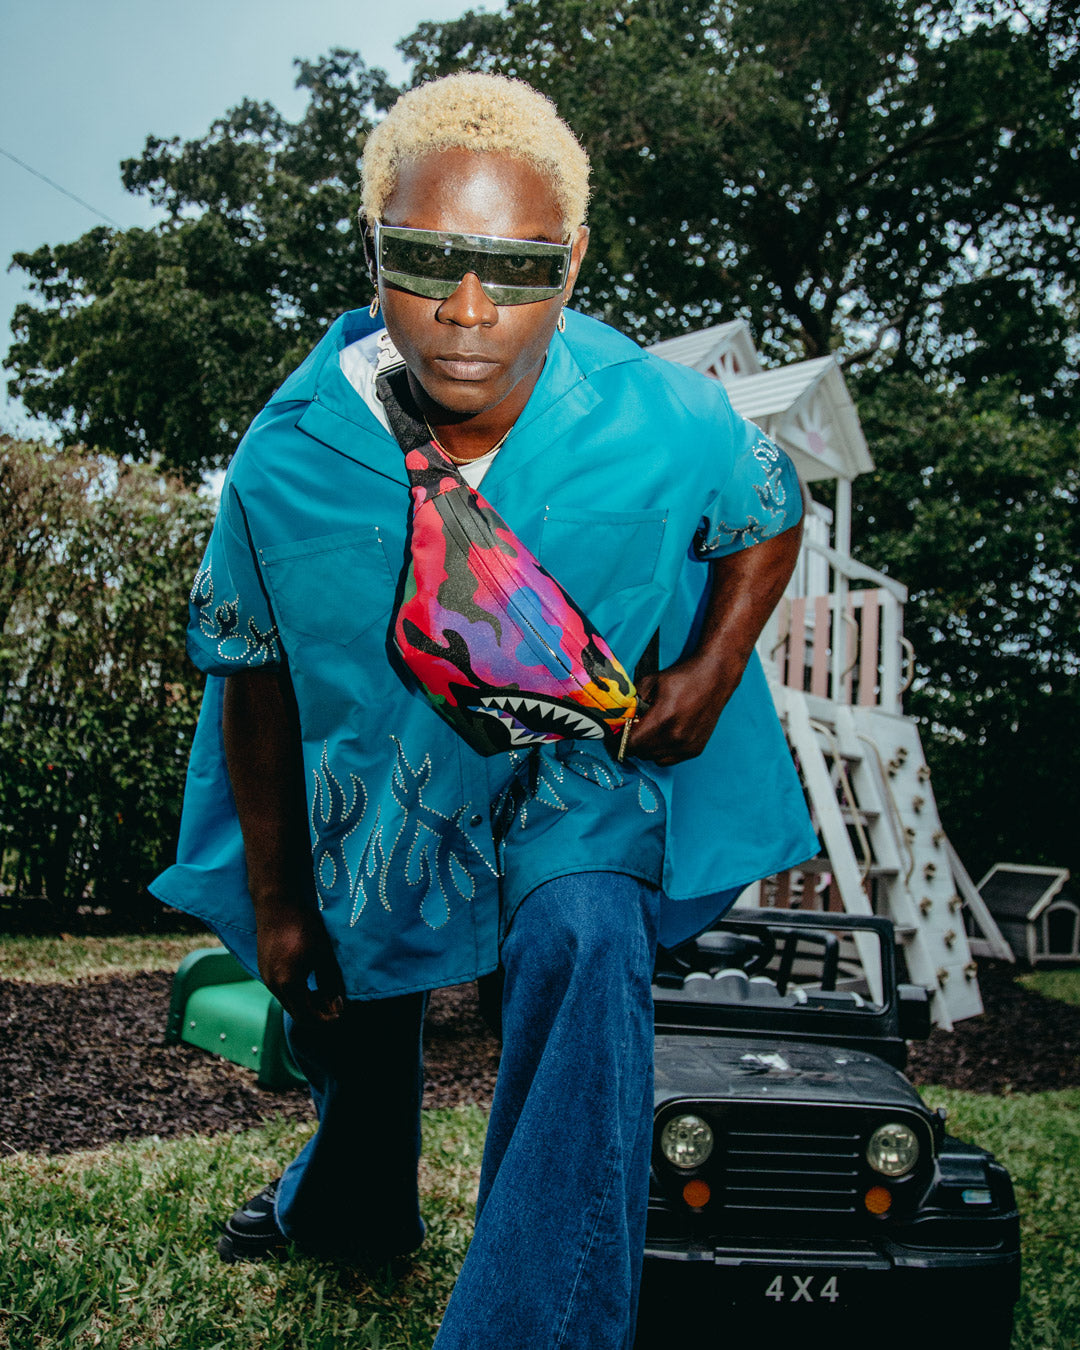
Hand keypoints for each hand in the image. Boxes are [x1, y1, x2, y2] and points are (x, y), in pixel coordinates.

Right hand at [254, 898, 345, 1026]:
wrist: (276, 905)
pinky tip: (309, 981)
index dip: (326, 1018)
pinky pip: (281, 990)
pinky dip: (296, 992)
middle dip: (317, 1013)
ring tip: (325, 992)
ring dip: (306, 1002)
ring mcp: (265, 977)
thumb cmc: (303, 926)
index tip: (341, 1010)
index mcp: (288, 983)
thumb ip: (330, 981)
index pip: (307, 1016)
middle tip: (335, 1003)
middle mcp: (273, 985)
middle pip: (296, 1013)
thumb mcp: (322, 954)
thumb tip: (337, 1003)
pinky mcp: (264, 969)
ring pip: (288, 1002)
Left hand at [625, 656, 737, 765]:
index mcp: (662, 720)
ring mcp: (687, 746)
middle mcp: (676, 737)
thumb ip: (633, 700)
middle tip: (635, 728)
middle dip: (634, 741)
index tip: (619, 731)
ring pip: (654, 758)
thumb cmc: (683, 678)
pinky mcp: (695, 750)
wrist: (715, 678)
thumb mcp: (651, 681)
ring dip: (648, 748)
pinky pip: (669, 759)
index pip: (630, 743)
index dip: (620, 738)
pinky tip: (666, 735)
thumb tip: (622, 716)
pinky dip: (663, 751)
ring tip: (651, 731)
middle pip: (641, 753)